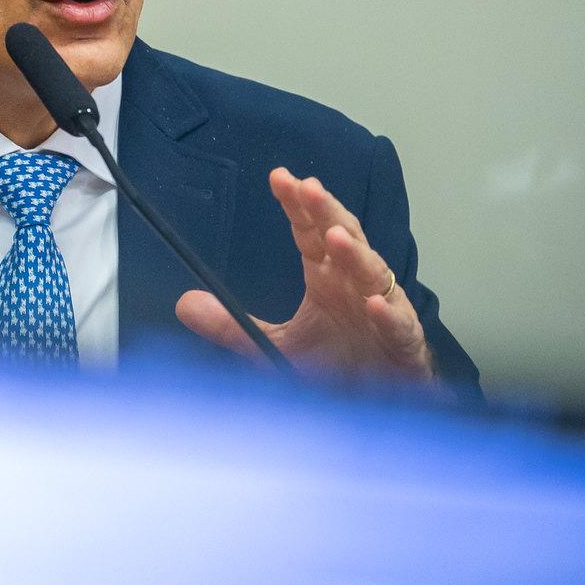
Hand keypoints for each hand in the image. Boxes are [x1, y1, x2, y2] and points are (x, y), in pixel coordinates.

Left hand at [175, 167, 433, 378]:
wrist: (378, 407)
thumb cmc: (335, 369)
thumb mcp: (273, 346)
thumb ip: (231, 326)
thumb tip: (183, 303)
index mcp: (326, 278)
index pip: (310, 231)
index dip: (298, 205)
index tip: (279, 177)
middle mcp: (354, 284)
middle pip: (343, 236)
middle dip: (326, 212)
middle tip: (308, 188)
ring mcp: (382, 309)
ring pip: (371, 273)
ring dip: (354, 254)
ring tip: (334, 237)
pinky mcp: (402, 343)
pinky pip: (397, 324)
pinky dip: (387, 314)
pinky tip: (373, 304)